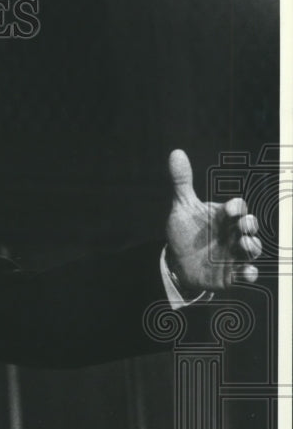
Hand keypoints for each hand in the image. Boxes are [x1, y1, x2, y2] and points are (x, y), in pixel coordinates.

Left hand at [165, 149, 261, 292]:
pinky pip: (245, 274)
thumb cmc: (185, 231)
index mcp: (225, 216)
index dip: (236, 208)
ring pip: (252, 250)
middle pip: (249, 227)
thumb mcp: (182, 207)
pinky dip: (248, 274)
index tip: (230, 209)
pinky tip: (247, 273)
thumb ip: (182, 182)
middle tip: (243, 226)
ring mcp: (235, 254)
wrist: (177, 260)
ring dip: (252, 247)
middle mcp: (234, 234)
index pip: (237, 208)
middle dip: (248, 226)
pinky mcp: (231, 274)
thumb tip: (176, 153)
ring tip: (245, 244)